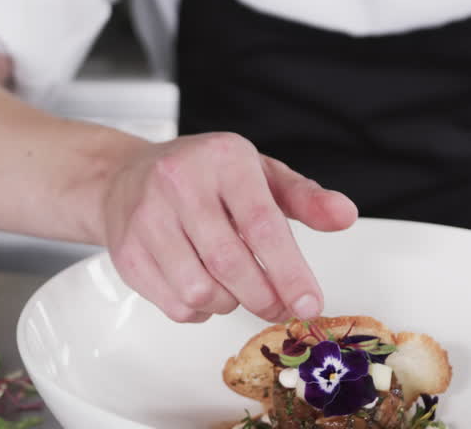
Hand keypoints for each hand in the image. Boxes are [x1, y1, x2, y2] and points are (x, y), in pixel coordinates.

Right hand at [102, 132, 357, 323]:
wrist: (125, 176)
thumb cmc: (203, 176)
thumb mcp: (259, 173)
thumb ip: (305, 197)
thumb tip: (345, 215)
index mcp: (223, 160)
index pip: (262, 224)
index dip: (290, 271)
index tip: (310, 302)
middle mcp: (180, 183)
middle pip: (230, 264)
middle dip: (264, 297)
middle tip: (279, 306)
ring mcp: (147, 218)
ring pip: (200, 290)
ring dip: (229, 303)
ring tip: (235, 286)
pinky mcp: (126, 251)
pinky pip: (174, 304)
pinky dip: (200, 310)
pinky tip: (205, 287)